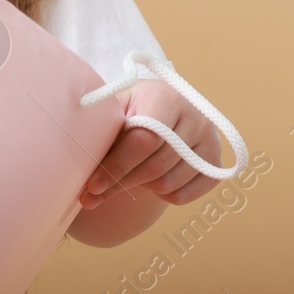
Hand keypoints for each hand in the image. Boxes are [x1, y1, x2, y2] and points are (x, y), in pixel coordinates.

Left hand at [79, 78, 221, 208]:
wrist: (161, 109)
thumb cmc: (128, 110)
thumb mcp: (114, 108)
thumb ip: (98, 131)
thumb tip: (76, 173)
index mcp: (166, 96)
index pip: (144, 139)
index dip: (116, 166)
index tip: (91, 186)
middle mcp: (196, 117)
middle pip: (155, 166)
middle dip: (122, 181)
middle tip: (95, 192)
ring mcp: (211, 141)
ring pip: (168, 184)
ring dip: (142, 186)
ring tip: (131, 171)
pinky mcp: (216, 165)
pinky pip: (184, 196)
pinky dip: (162, 195)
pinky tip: (151, 179)